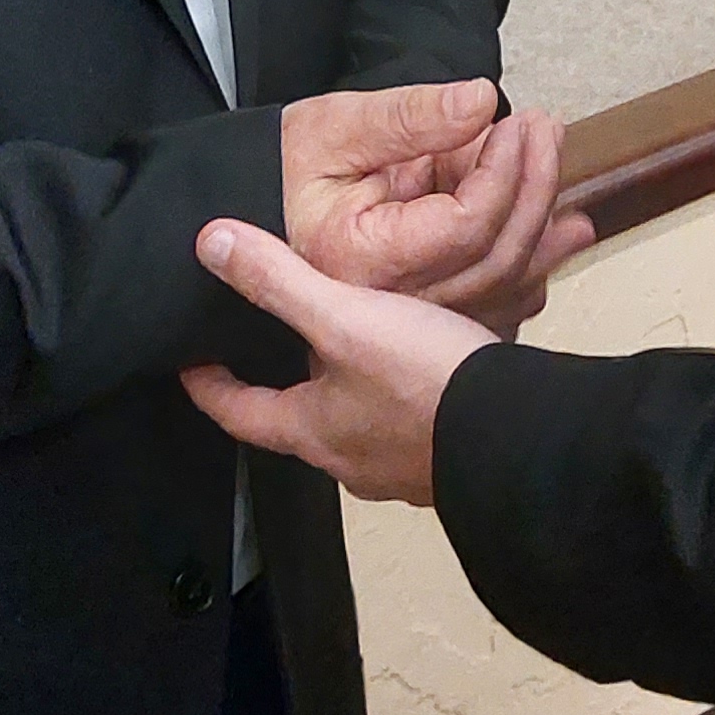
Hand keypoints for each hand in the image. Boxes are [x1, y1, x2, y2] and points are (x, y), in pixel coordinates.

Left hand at [183, 222, 495, 506]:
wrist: (522, 434)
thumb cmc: (428, 382)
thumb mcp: (344, 316)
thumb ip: (278, 280)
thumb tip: (212, 246)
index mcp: (315, 430)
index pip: (240, 414)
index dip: (210, 387)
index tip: (192, 368)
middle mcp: (352, 460)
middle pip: (302, 423)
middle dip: (292, 388)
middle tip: (283, 353)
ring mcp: (403, 468)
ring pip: (362, 427)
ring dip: (356, 395)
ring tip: (362, 355)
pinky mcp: (448, 462)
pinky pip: (416, 427)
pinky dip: (411, 400)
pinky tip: (431, 372)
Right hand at [279, 84, 591, 333]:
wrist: (255, 208)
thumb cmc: (282, 167)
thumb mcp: (335, 126)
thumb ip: (408, 117)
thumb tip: (480, 100)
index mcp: (361, 259)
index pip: (464, 226)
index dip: (502, 172)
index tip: (515, 122)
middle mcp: (388, 304)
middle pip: (494, 257)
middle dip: (532, 186)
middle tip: (544, 128)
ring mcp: (409, 324)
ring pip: (503, 286)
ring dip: (541, 227)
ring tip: (556, 170)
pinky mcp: (423, 326)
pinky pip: (493, 305)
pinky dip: (530, 268)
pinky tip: (556, 237)